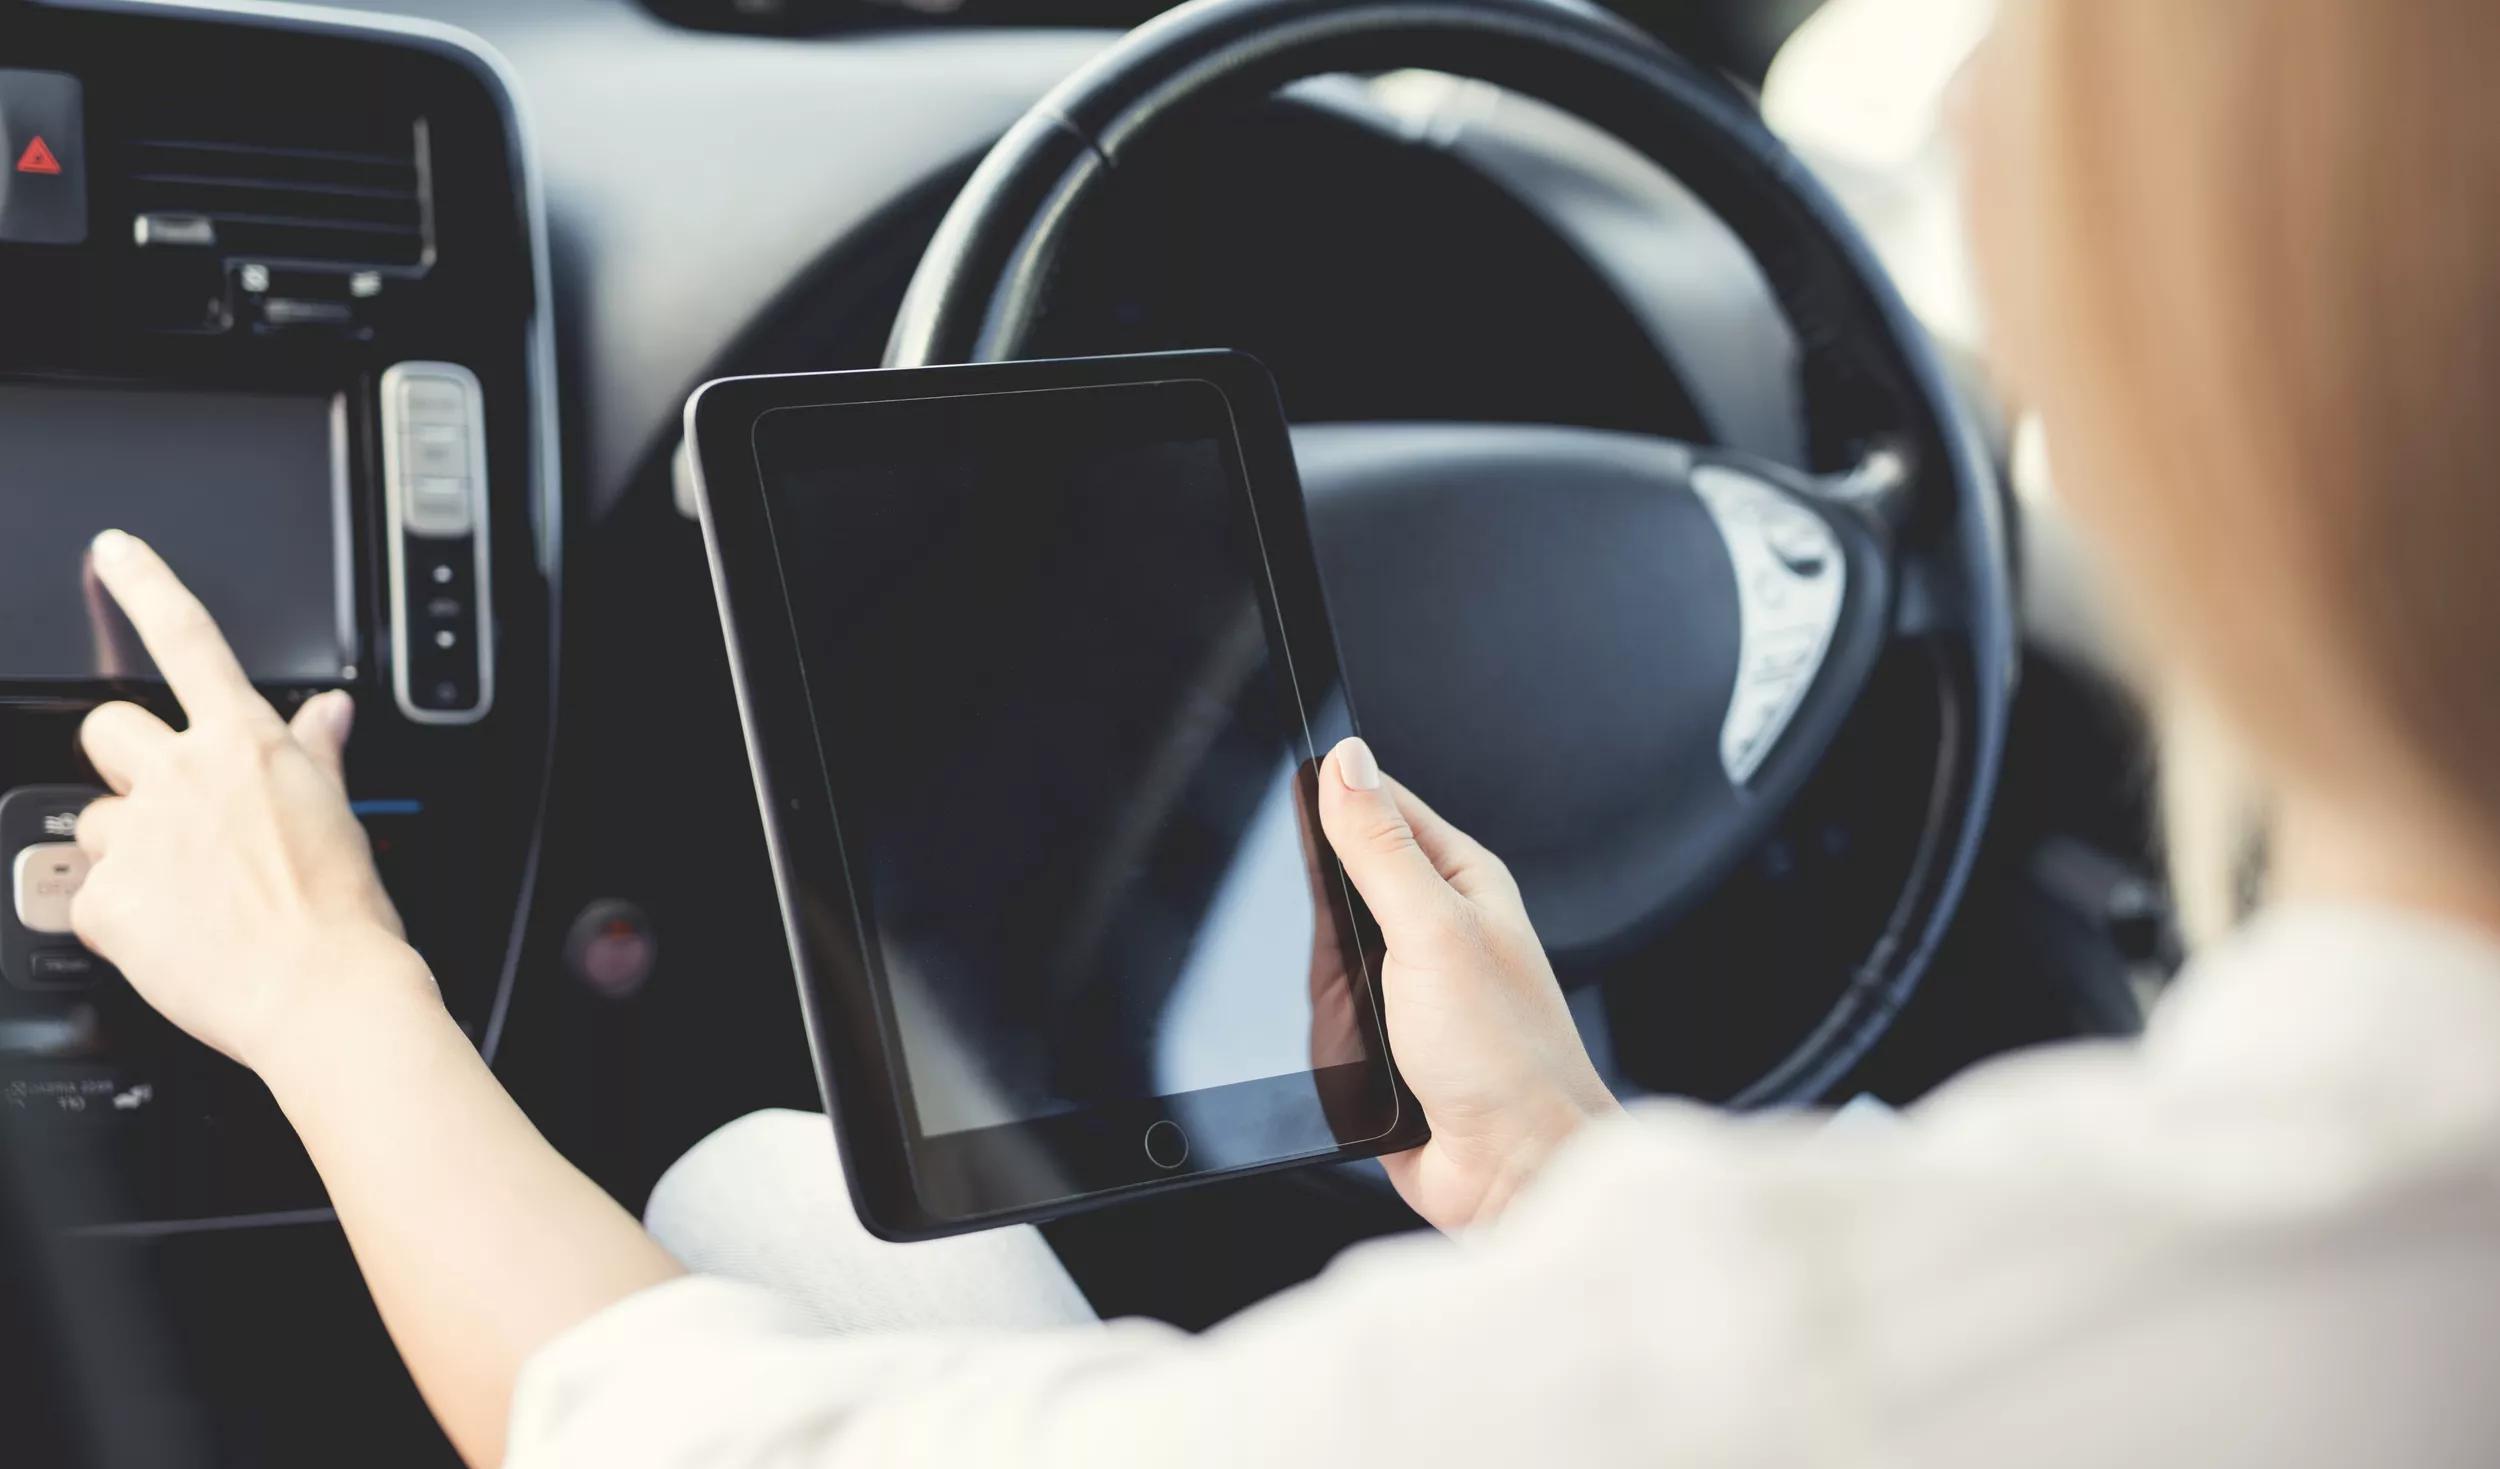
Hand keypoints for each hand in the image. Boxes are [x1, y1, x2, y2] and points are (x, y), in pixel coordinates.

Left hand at [70, 530, 431, 1068]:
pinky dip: (122, 918)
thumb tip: (326, 711)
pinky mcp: (104, 897)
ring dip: (128, 850)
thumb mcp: (338, 815)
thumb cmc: (344, 916)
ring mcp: (138, 834)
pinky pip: (87, 895)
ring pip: (97, 819)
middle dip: (126, 764)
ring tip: (186, 896)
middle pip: (108, 729)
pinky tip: (171, 936)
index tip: (115, 552)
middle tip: (167, 812)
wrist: (323, 994)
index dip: (145, 584)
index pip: (188, 638)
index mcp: (246, 746)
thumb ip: (315, 750)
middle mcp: (184, 774)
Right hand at [1316, 737, 1620, 1231]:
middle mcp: (1439, 926)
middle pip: (1340, 881)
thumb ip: (1382, 847)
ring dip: (1322, 979)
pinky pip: (1325, 1016)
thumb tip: (1347, 762)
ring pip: (1323, 953)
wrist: (1515, 1172)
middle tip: (1341, 944)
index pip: (1382, 804)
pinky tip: (1345, 1045)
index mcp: (1463, 878)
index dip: (1333, 795)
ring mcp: (1411, 986)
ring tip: (1359, 1010)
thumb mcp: (1433, 929)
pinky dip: (1323, 1028)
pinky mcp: (1386, 1042)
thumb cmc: (1507, 1057)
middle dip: (1318, 912)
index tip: (1287, 795)